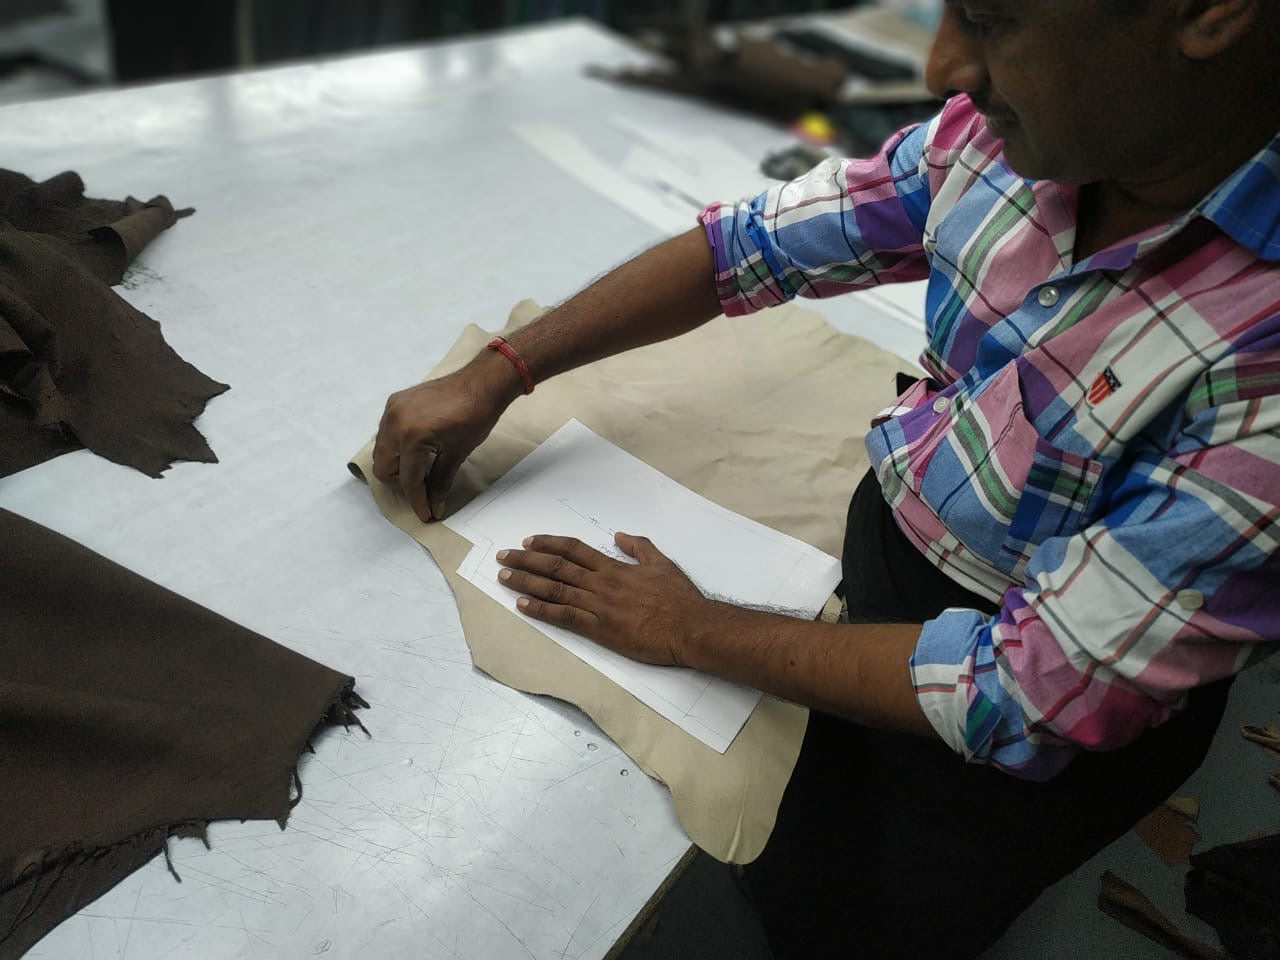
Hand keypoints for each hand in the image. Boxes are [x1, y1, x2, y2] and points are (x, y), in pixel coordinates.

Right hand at [372, 361, 513, 521]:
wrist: (481, 383)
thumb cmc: (475, 417)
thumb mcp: (457, 454)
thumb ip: (440, 482)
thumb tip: (434, 506)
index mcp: (411, 437)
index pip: (408, 480)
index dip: (418, 501)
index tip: (426, 514)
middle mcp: (394, 422)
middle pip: (383, 468)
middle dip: (401, 484)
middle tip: (422, 489)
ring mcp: (392, 410)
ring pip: (381, 450)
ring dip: (396, 465)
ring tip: (421, 469)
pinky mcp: (395, 402)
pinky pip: (386, 431)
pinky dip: (396, 445)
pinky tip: (417, 448)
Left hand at [495, 532, 718, 665]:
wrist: (690, 627)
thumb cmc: (679, 599)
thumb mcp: (662, 563)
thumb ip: (639, 547)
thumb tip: (619, 535)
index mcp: (615, 567)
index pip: (574, 550)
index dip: (549, 543)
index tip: (529, 541)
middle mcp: (602, 583)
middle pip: (556, 567)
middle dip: (526, 560)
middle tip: (503, 556)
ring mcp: (599, 606)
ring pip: (554, 589)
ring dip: (525, 582)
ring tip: (504, 576)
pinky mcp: (600, 630)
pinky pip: (564, 617)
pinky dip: (541, 610)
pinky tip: (522, 605)